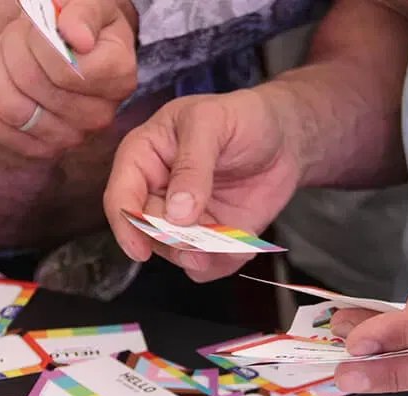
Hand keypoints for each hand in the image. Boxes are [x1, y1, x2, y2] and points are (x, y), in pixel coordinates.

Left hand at [0, 0, 137, 158]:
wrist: (76, 48)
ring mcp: (72, 137)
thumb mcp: (90, 4)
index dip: (38, 40)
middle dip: (13, 49)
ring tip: (8, 54)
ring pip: (10, 109)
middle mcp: (100, 115)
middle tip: (20, 35)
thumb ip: (84, 14)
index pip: (62, 69)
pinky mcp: (43, 149)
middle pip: (31, 86)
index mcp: (118, 77)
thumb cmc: (82, 23)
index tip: (41, 25)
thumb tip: (79, 39)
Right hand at [104, 87, 304, 281]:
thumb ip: (192, 165)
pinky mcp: (209, 237)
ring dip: (200, 255)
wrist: (286, 138)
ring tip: (230, 240)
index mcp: (144, 154)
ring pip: (174, 253)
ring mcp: (182, 218)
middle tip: (203, 242)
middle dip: (173, 241)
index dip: (126, 224)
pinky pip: (205, 266)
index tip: (140, 249)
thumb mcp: (212, 123)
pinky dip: (222, 262)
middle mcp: (157, 190)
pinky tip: (243, 241)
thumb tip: (176, 212)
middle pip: (146, 231)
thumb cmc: (244, 117)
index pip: (120, 195)